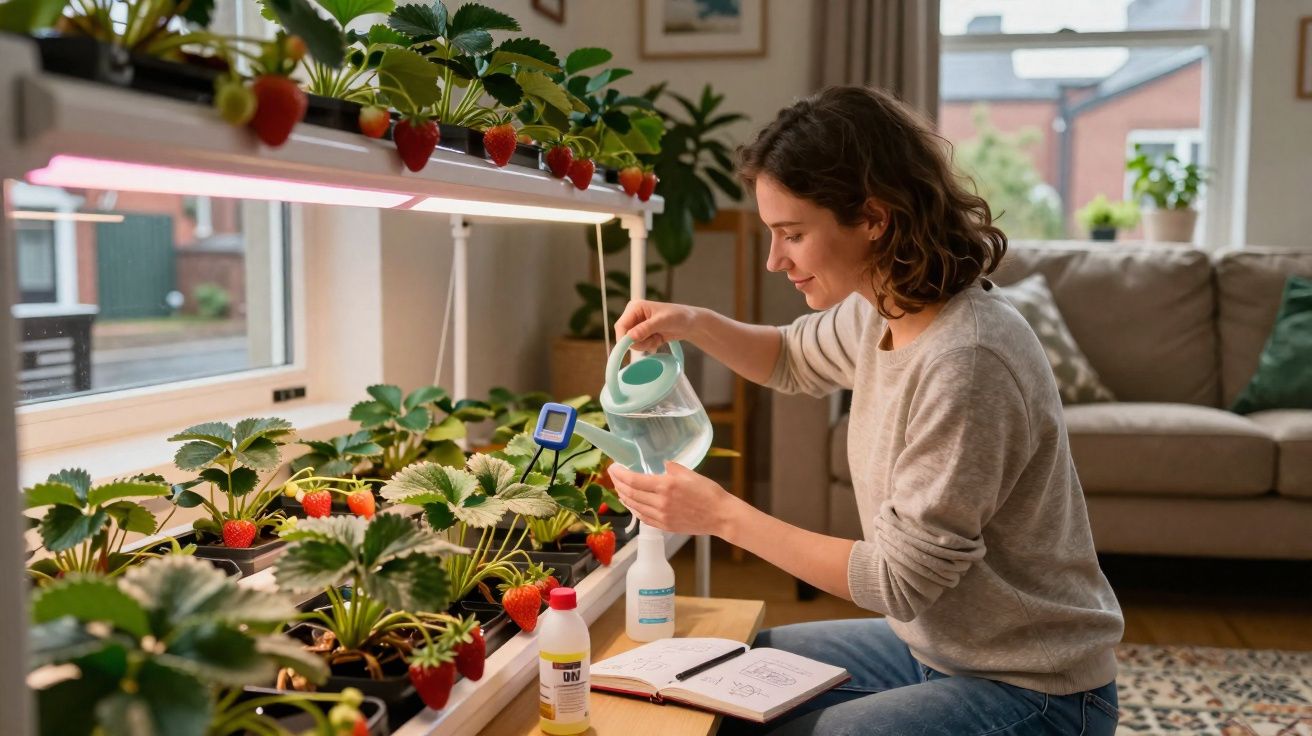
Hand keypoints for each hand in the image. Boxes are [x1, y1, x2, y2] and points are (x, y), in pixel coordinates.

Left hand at [607, 462, 740, 536]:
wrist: (720, 516)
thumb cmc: (709, 492)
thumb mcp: (689, 473)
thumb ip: (671, 467)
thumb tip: (660, 464)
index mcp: (666, 486)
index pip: (634, 480)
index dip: (620, 474)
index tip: (613, 467)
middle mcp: (660, 502)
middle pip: (630, 493)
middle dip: (618, 483)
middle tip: (613, 475)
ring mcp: (662, 517)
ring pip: (634, 506)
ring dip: (623, 496)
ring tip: (619, 488)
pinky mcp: (665, 526)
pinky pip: (643, 518)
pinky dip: (634, 509)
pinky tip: (631, 503)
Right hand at [614, 300, 702, 352]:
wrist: (690, 323)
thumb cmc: (679, 316)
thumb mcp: (663, 321)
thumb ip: (646, 329)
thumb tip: (630, 337)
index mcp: (635, 307)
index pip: (621, 325)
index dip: (623, 338)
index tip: (631, 347)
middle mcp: (634, 316)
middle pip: (624, 336)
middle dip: (639, 342)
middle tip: (653, 340)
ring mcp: (638, 326)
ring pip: (632, 343)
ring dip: (646, 344)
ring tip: (658, 338)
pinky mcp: (643, 334)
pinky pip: (640, 345)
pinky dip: (649, 346)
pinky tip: (659, 340)